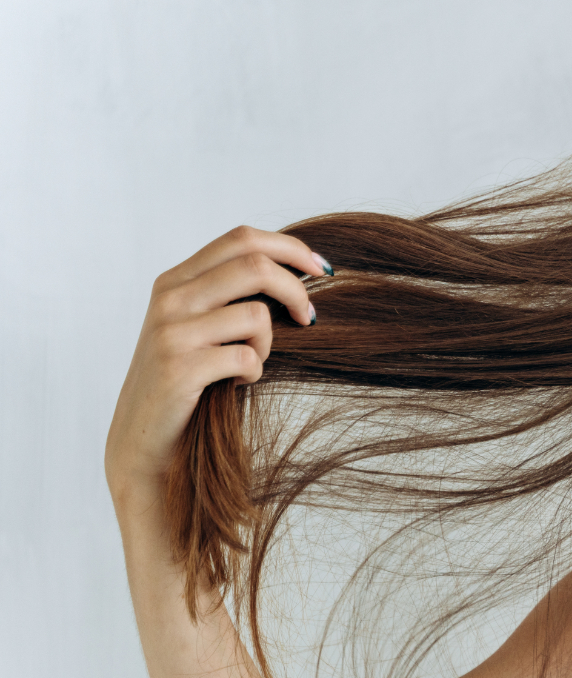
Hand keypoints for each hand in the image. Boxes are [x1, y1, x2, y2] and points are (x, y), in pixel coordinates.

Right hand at [105, 226, 327, 504]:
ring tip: (250, 363)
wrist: (142, 438)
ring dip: (268, 344)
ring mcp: (171, 332)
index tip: (323, 270)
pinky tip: (235, 384)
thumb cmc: (186, 383)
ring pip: (256, 314)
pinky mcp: (179, 368)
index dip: (290, 248)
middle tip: (310, 319)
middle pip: (254, 265)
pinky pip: (247, 358)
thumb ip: (229, 297)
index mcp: (175, 281)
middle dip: (297, 290)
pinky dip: (254, 373)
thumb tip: (298, 274)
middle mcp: (170, 298)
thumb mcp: (199, 328)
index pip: (240, 239)